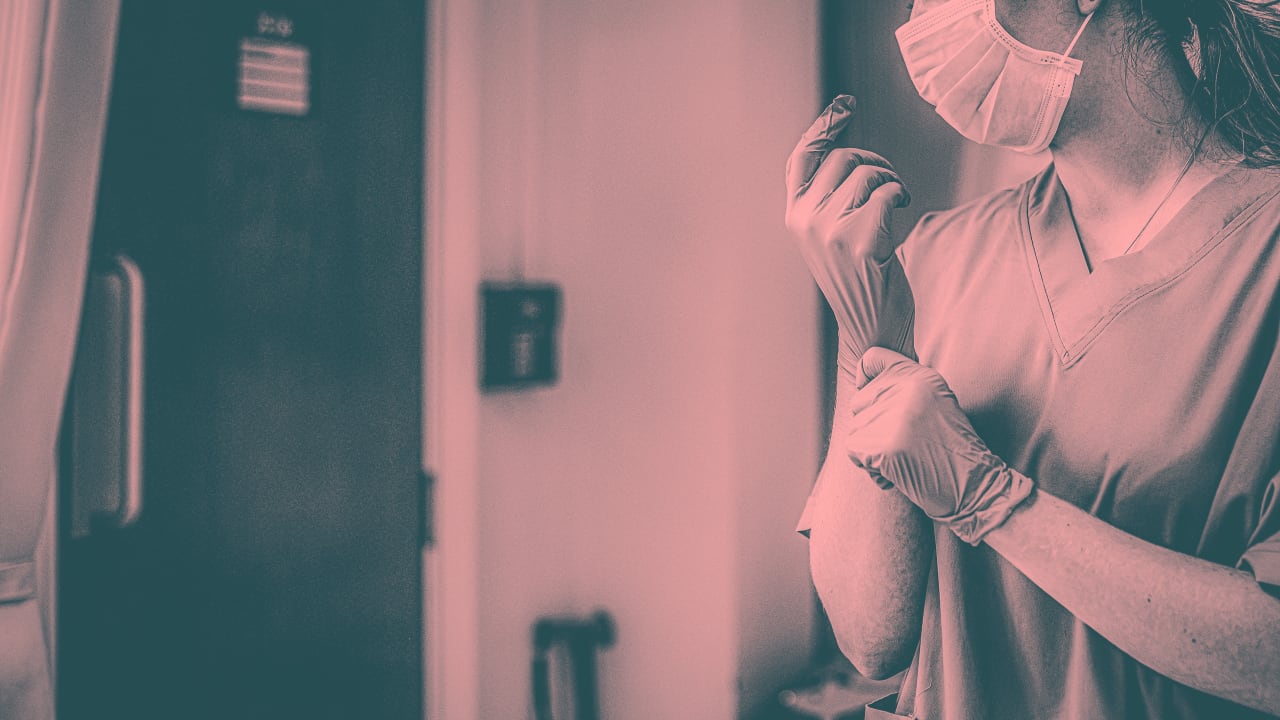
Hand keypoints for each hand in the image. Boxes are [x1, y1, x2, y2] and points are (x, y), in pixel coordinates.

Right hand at [784, 95, 915, 373]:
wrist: (872, 327)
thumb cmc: (859, 278)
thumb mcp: (831, 234)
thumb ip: (829, 199)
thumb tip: (848, 151)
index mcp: (795, 217)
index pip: (801, 159)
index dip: (823, 127)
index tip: (845, 104)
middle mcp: (805, 221)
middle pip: (843, 159)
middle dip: (874, 161)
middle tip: (890, 182)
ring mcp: (830, 231)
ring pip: (866, 173)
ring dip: (890, 179)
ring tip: (897, 200)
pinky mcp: (859, 240)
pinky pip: (886, 192)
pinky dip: (900, 195)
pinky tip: (902, 210)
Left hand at [845, 347, 1034, 544]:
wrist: (975, 486)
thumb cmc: (954, 452)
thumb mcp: (937, 404)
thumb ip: (904, 391)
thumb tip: (862, 388)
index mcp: (921, 376)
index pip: (872, 358)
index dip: (865, 380)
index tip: (874, 402)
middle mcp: (905, 389)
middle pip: (859, 401)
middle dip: (871, 427)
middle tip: (902, 444)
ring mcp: (893, 416)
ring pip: (855, 430)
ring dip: (872, 451)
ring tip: (905, 460)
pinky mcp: (883, 445)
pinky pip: (855, 453)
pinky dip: (871, 469)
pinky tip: (897, 475)